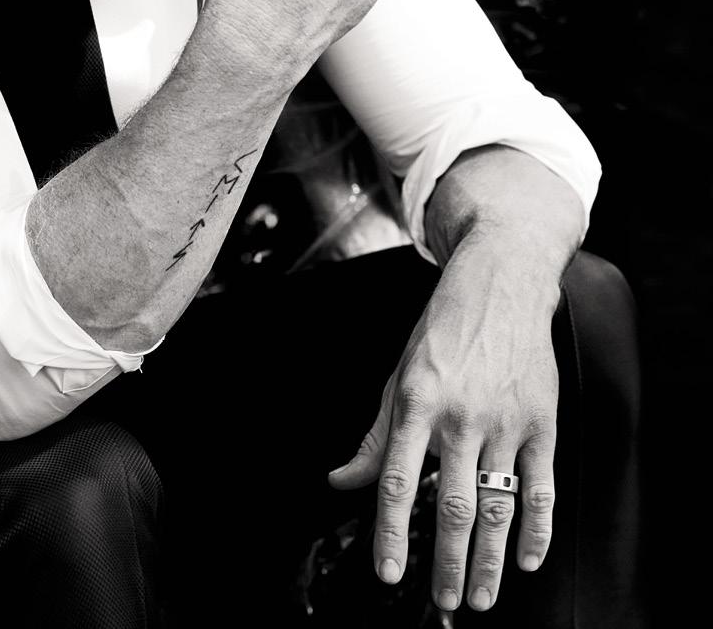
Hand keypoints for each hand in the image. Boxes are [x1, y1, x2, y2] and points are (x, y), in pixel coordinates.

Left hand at [328, 240, 559, 613]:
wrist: (501, 284)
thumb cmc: (445, 328)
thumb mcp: (399, 374)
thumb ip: (375, 435)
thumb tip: (341, 479)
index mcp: (418, 402)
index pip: (398, 481)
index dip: (391, 532)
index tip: (389, 572)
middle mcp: (461, 415)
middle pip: (453, 506)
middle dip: (447, 563)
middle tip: (445, 601)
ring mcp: (505, 421)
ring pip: (497, 506)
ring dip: (489, 560)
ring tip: (480, 596)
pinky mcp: (540, 422)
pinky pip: (540, 487)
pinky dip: (535, 530)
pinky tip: (526, 559)